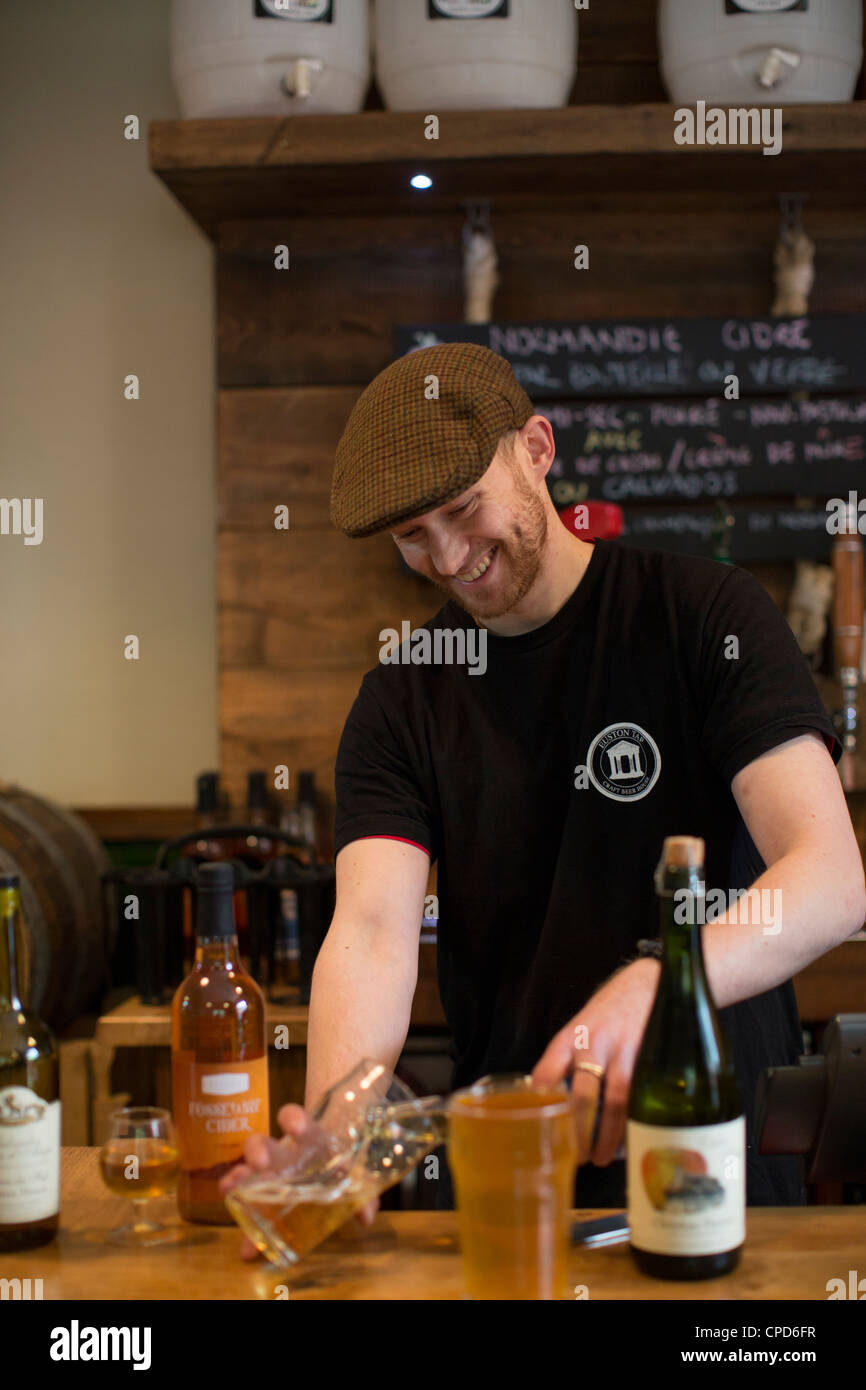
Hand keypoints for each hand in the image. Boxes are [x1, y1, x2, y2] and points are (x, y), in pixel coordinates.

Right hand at [219, 1103, 379, 1259]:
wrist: (328, 1166)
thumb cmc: (339, 1162)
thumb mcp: (355, 1174)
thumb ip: (364, 1191)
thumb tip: (366, 1215)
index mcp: (308, 1139)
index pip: (296, 1118)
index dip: (293, 1118)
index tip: (292, 1124)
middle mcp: (284, 1153)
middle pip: (265, 1144)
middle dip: (258, 1150)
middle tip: (258, 1163)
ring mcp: (269, 1173)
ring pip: (248, 1171)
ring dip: (240, 1177)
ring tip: (229, 1188)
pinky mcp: (263, 1196)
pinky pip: (250, 1204)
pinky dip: (246, 1222)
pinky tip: (242, 1238)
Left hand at [531, 958, 659, 1166]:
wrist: (651, 981)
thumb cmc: (611, 1010)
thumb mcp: (582, 1026)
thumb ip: (569, 1059)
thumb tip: (553, 1100)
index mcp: (571, 1036)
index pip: (547, 1071)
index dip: (540, 1102)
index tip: (537, 1126)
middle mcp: (594, 1044)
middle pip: (581, 1097)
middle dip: (576, 1132)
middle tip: (572, 1157)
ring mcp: (623, 1052)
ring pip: (612, 1104)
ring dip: (604, 1137)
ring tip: (598, 1159)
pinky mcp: (649, 1060)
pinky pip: (639, 1100)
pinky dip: (632, 1125)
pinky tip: (629, 1141)